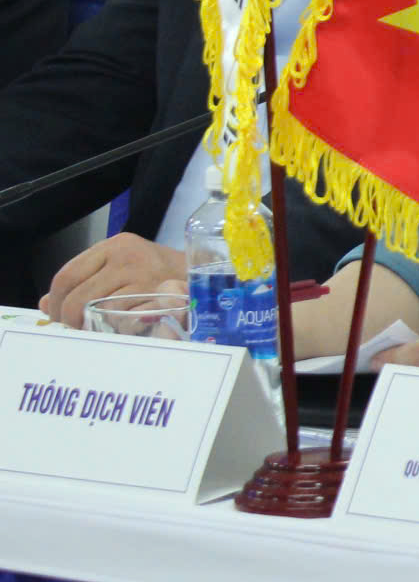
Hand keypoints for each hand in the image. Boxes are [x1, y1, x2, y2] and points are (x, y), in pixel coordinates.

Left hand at [42, 233, 187, 324]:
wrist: (209, 275)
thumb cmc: (162, 275)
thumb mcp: (122, 268)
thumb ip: (86, 281)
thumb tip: (45, 303)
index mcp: (114, 246)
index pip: (67, 275)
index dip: (56, 302)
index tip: (55, 319)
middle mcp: (128, 256)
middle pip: (78, 295)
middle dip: (68, 321)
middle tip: (71, 334)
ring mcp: (145, 275)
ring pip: (97, 309)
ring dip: (90, 329)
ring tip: (91, 335)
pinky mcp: (159, 295)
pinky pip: (123, 319)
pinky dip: (114, 330)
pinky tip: (115, 333)